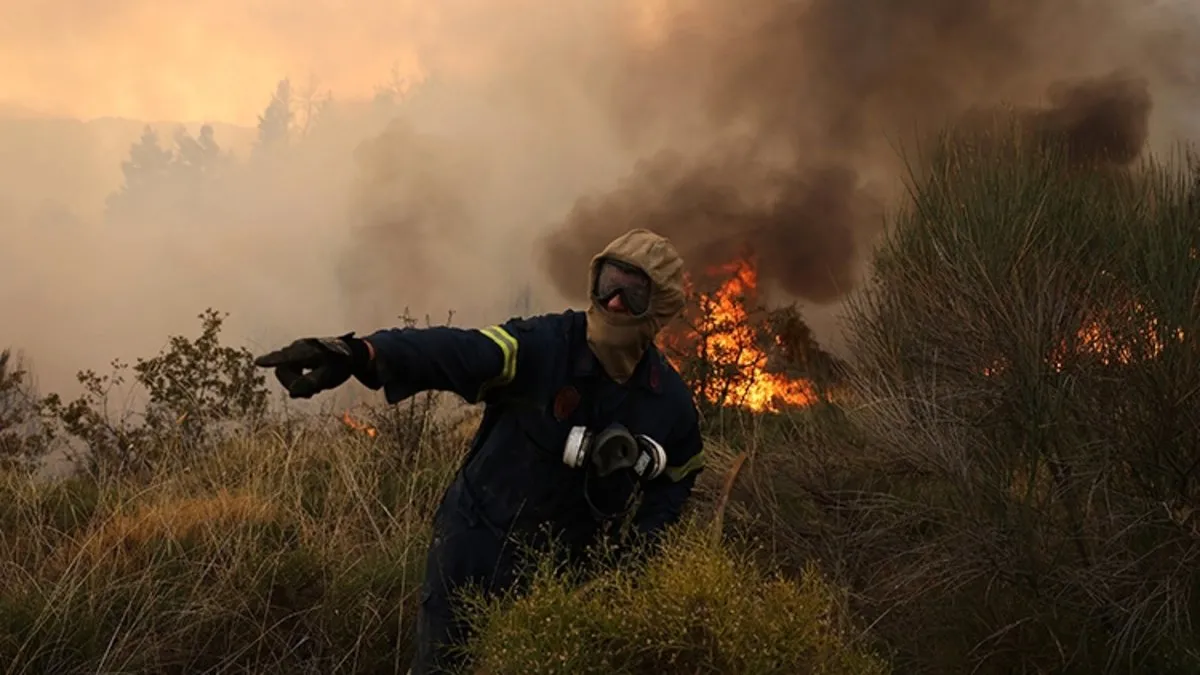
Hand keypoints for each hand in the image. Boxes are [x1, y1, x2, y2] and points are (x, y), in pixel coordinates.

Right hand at [254, 333, 370, 398]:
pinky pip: (290, 368)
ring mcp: (297, 349)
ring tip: (314, 392)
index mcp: (307, 351)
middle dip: (292, 384)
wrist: (351, 354)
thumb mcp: (329, 377)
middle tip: (311, 395)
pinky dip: (297, 379)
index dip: (271, 361)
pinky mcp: (298, 353)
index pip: (286, 357)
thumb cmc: (341, 365)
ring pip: (284, 370)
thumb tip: (292, 393)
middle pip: (282, 369)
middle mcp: (299, 347)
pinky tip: (311, 387)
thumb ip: (310, 384)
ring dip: (295, 383)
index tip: (258, 362)